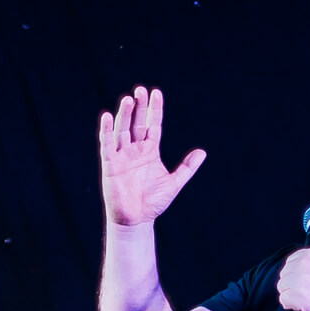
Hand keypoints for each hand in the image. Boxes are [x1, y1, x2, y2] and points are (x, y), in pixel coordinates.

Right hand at [99, 85, 205, 226]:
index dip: (154, 110)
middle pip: (136, 123)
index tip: (156, 93)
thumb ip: (187, 167)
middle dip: (138, 107)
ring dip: (124, 114)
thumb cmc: (153, 202)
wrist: (137, 220)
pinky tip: (107, 117)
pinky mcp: (110, 164)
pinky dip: (106, 131)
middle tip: (140, 90)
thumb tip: (202, 152)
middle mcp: (135, 150)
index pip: (152, 125)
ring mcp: (122, 155)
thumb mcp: (174, 182)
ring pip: (122, 130)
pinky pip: (107, 144)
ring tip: (128, 99)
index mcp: (150, 151)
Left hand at [276, 236, 309, 310]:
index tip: (308, 282)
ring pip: (282, 288)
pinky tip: (306, 307)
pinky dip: (292, 306)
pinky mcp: (296, 296)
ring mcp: (299, 280)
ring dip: (292, 296)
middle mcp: (303, 264)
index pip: (290, 262)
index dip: (297, 275)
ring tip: (308, 300)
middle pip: (285, 275)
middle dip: (293, 286)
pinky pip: (284, 300)